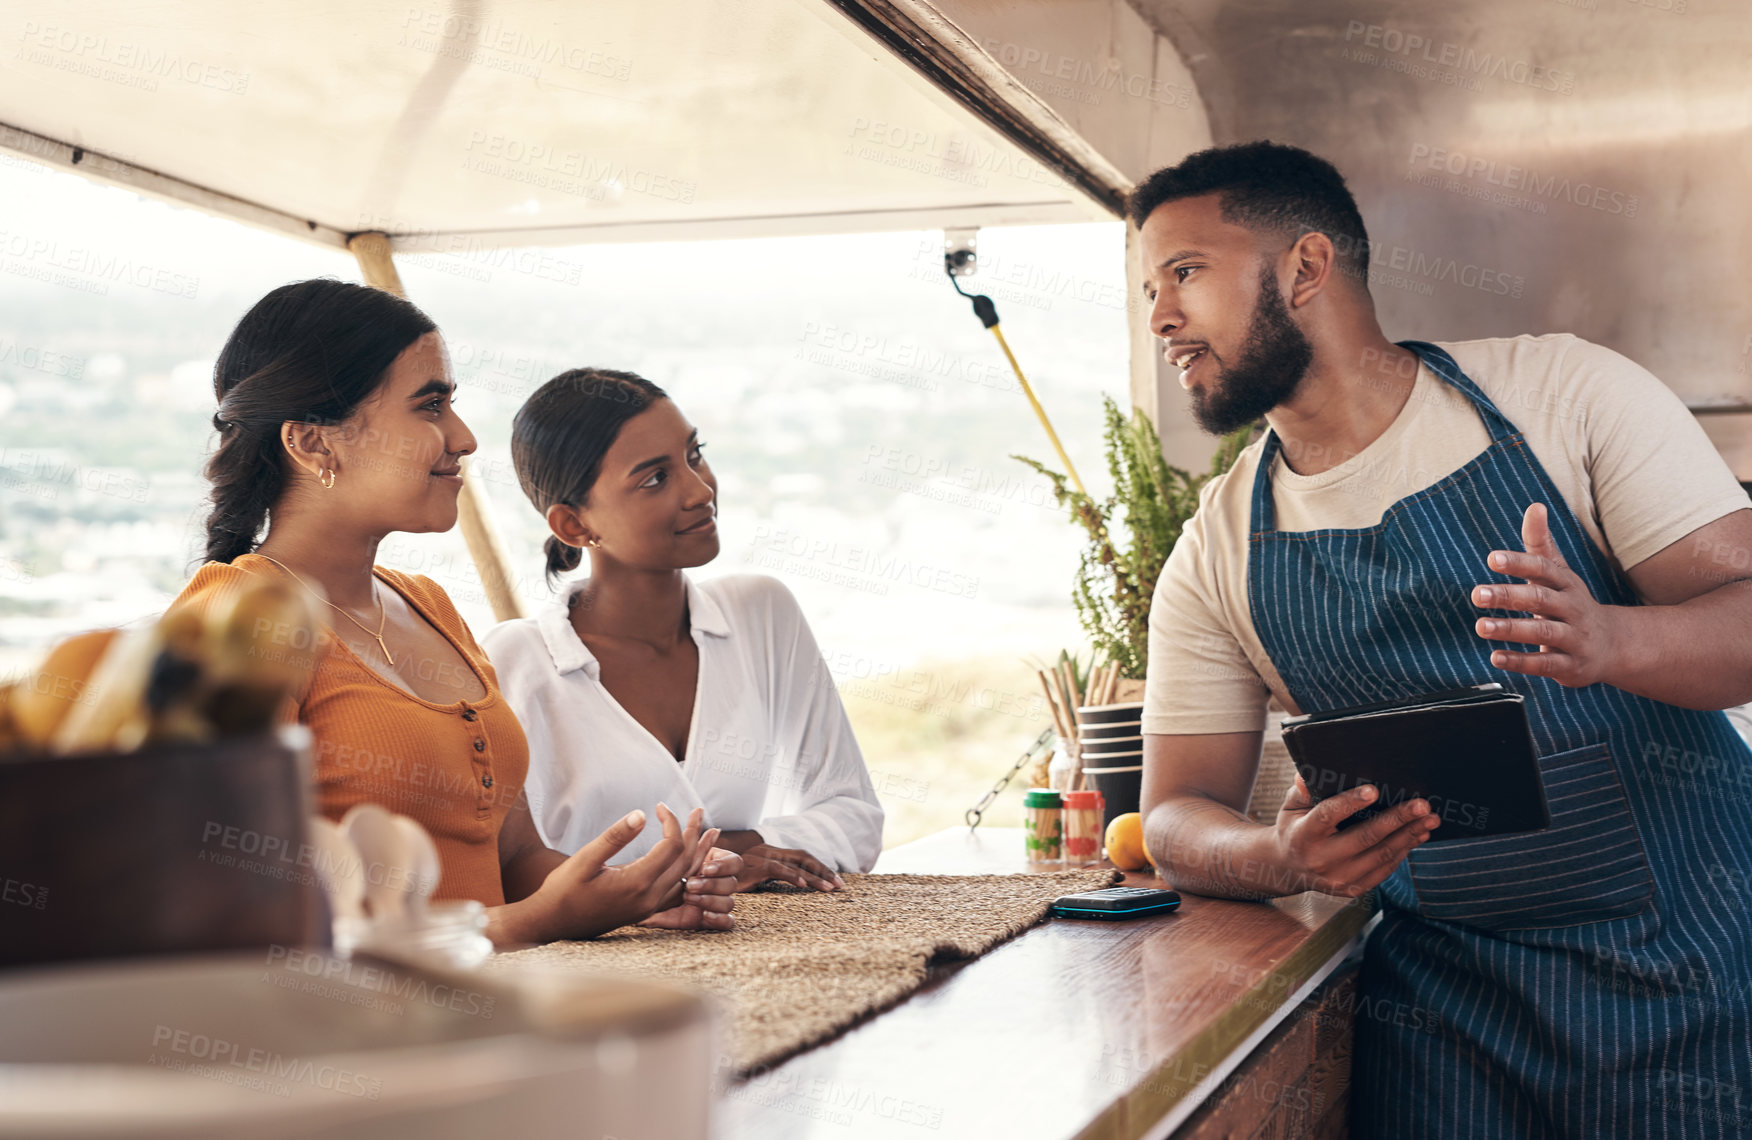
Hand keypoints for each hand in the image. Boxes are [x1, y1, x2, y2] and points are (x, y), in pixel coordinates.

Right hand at [516, 803, 702, 941]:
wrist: (551, 924)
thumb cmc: (563, 891)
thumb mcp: (585, 859)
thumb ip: (614, 837)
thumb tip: (641, 814)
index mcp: (636, 883)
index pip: (671, 847)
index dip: (671, 822)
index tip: (660, 806)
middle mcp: (649, 898)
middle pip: (685, 861)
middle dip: (694, 833)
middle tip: (698, 811)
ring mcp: (649, 907)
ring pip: (685, 876)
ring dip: (697, 852)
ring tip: (709, 832)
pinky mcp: (645, 910)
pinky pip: (677, 889)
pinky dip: (687, 870)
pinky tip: (690, 860)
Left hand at [641, 834, 743, 930]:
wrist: (631, 903)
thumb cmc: (644, 875)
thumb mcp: (663, 855)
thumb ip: (682, 838)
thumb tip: (696, 811)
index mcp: (709, 864)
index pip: (734, 862)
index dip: (724, 865)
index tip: (705, 867)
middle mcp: (713, 883)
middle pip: (732, 882)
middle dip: (713, 882)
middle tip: (690, 884)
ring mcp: (710, 903)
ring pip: (729, 902)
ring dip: (712, 900)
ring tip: (690, 898)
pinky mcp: (704, 921)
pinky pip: (726, 922)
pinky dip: (719, 919)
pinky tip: (704, 916)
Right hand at [735, 843, 843, 891]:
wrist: (701, 872)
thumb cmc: (726, 879)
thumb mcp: (751, 878)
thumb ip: (767, 879)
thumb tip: (789, 888)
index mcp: (770, 852)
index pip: (801, 857)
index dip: (820, 867)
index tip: (836, 881)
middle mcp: (768, 851)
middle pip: (803, 857)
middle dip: (824, 871)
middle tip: (840, 886)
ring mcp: (760, 857)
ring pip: (795, 863)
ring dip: (815, 876)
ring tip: (829, 889)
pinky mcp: (753, 867)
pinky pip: (777, 869)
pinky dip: (793, 876)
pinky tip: (804, 885)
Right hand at [1268, 774, 1440, 898]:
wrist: (1289, 869)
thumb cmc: (1295, 828)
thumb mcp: (1290, 807)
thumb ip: (1301, 791)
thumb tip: (1306, 775)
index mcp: (1303, 835)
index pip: (1328, 815)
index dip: (1351, 802)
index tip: (1374, 790)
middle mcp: (1321, 859)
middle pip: (1365, 837)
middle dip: (1398, 820)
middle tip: (1422, 805)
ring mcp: (1339, 878)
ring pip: (1381, 855)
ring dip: (1409, 835)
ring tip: (1430, 819)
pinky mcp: (1354, 889)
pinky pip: (1385, 869)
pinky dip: (1404, 851)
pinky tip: (1418, 835)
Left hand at [1472, 502, 1619, 687]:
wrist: (1613, 645)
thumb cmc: (1572, 602)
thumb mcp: (1559, 572)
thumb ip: (1540, 544)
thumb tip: (1534, 506)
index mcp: (1566, 584)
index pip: (1544, 569)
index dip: (1519, 563)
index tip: (1492, 558)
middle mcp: (1572, 608)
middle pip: (1540, 599)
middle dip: (1508, 596)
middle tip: (1476, 594)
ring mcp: (1574, 638)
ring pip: (1543, 632)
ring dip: (1511, 629)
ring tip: (1481, 626)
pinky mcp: (1570, 665)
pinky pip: (1545, 664)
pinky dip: (1520, 661)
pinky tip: (1496, 657)